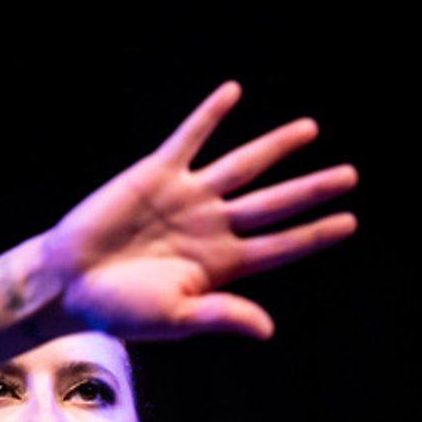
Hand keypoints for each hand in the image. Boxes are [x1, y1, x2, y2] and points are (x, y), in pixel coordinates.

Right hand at [45, 82, 356, 340]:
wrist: (71, 283)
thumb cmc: (120, 310)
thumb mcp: (176, 317)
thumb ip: (223, 315)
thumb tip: (268, 329)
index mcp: (222, 266)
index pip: (279, 247)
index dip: (314, 234)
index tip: (349, 222)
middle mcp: (213, 227)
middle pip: (273, 203)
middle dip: (311, 190)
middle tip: (350, 176)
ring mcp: (188, 197)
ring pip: (243, 166)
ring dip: (276, 147)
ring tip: (311, 129)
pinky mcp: (158, 174)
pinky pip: (189, 138)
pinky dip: (210, 115)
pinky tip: (234, 93)